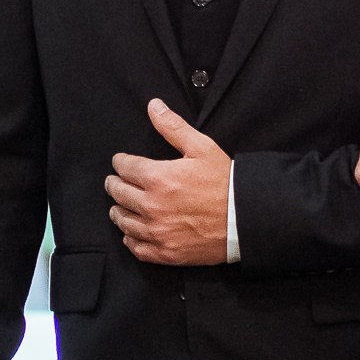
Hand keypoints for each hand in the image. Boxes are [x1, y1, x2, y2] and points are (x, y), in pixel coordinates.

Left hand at [106, 99, 232, 264]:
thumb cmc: (225, 182)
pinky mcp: (165, 252)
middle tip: (114, 182)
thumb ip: (173, 127)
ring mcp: (157, 232)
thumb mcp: (202, 148)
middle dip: (114, 185)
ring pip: (124, 221)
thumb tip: (153, 106)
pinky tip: (131, 233)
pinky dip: (130, 239)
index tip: (120, 162)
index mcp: (158, 178)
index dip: (120, 162)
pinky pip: (137, 247)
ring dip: (118, 211)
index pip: (125, 168)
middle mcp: (152, 206)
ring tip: (118, 207)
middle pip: (119, 194)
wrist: (245, 219)